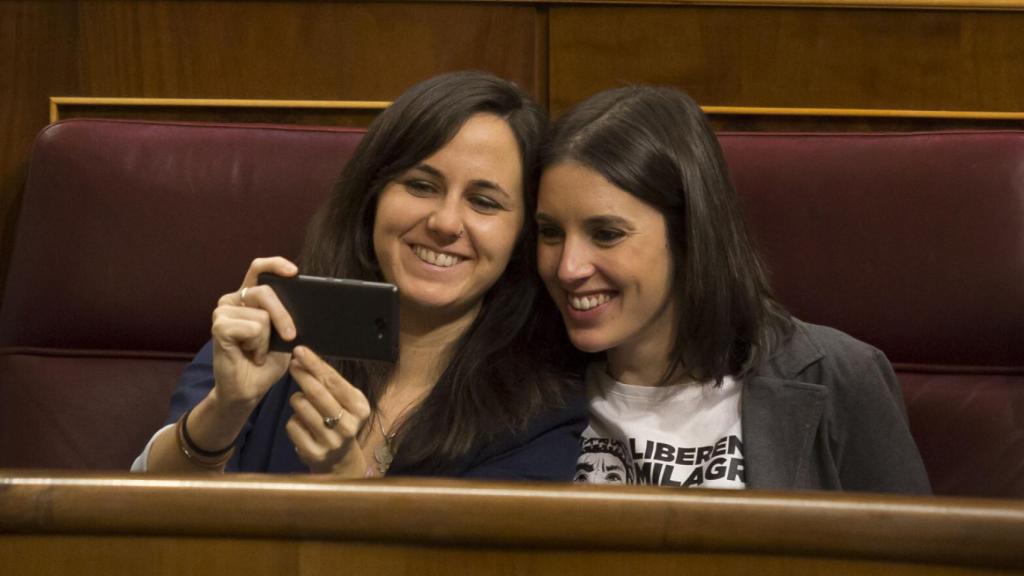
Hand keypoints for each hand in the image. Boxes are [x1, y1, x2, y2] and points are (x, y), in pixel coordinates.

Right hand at [210, 256, 298, 408]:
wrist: (249, 390)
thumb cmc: (266, 362)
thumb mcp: (286, 335)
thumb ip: (290, 316)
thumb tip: (309, 305)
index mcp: (250, 298)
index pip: (259, 268)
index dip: (275, 265)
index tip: (294, 272)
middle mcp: (234, 300)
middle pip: (265, 291)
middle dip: (284, 315)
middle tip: (290, 336)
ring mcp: (224, 312)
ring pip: (262, 315)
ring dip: (267, 339)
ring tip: (257, 351)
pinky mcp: (219, 326)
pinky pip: (252, 327)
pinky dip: (257, 345)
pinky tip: (250, 354)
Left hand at [286, 346, 371, 475]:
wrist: (340, 459)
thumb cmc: (341, 420)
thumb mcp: (345, 401)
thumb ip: (329, 383)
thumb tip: (303, 359)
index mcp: (360, 408)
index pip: (334, 381)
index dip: (315, 364)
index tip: (300, 351)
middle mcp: (348, 426)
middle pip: (317, 393)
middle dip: (302, 374)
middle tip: (293, 363)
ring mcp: (331, 441)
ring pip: (302, 407)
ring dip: (297, 400)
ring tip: (304, 404)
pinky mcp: (313, 453)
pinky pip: (292, 425)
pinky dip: (293, 420)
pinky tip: (303, 423)